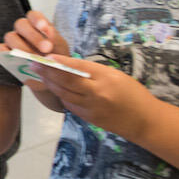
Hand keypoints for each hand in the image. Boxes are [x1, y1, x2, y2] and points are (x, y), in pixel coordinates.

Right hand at [0, 11, 69, 56]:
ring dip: (22, 47)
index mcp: (38, 25)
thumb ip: (56, 48)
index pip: (33, 15)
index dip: (37, 19)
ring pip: (10, 37)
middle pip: (21, 24)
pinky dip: (7, 54)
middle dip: (33, 36)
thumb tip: (47, 45)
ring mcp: (12, 41)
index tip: (45, 28)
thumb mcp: (62, 55)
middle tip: (46, 49)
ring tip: (34, 60)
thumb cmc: (56, 62)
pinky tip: (19, 62)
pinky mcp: (4, 53)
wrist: (51, 77)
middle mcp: (23, 30)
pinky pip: (1, 49)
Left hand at [29, 55, 158, 139]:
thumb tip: (69, 66)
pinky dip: (60, 96)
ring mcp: (91, 109)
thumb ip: (93, 72)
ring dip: (50, 84)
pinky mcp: (88, 119)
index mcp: (106, 79)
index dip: (61, 62)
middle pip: (66, 82)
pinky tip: (53, 88)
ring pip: (64, 95)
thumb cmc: (132, 93)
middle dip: (48, 72)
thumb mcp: (115, 75)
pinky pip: (70, 105)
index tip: (47, 56)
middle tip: (34, 64)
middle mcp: (97, 94)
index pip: (79, 68)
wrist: (145, 121)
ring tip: (39, 74)